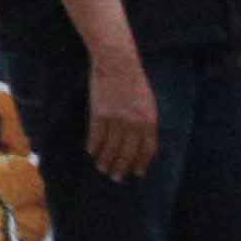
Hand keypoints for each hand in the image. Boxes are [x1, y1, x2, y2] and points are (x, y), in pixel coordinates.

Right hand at [80, 45, 159, 176]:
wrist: (118, 62)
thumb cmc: (134, 80)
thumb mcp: (147, 101)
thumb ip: (145, 121)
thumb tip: (139, 140)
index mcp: (149, 119)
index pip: (148, 148)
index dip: (142, 162)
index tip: (137, 173)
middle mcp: (134, 122)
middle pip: (128, 151)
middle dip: (122, 166)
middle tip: (116, 177)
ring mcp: (116, 118)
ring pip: (111, 146)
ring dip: (106, 159)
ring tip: (102, 168)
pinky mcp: (99, 113)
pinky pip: (96, 135)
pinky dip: (93, 145)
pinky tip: (91, 152)